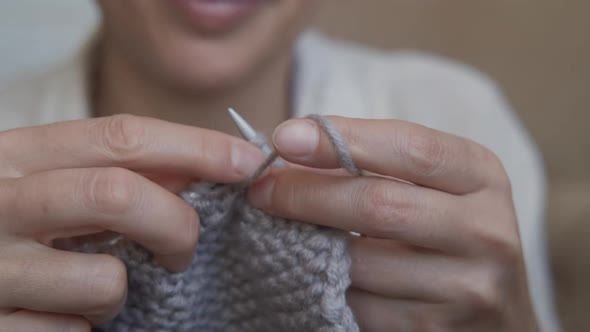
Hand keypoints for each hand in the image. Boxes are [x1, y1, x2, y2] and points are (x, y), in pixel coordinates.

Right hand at [0, 114, 264, 330]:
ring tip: (93, 289)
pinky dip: (84, 329)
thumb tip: (204, 165)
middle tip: (185, 249)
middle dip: (175, 225)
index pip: (120, 135)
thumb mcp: (55, 183)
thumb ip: (118, 171)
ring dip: (119, 292)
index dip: (195, 146)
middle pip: (116, 195)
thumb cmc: (17, 227)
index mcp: (18, 155)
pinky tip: (58, 315)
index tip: (246, 162)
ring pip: (104, 280)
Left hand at [248, 116, 538, 330]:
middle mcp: (484, 232)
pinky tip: (304, 265)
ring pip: (358, 262)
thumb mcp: (433, 184)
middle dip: (306, 194)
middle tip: (261, 187)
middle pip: (379, 205)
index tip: (285, 138)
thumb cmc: (448, 231)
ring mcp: (464, 288)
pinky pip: (357, 305)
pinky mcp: (432, 331)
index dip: (341, 140)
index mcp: (482, 177)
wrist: (494, 312)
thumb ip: (376, 161)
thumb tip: (292, 151)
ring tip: (274, 224)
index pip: (410, 147)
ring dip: (304, 242)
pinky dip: (321, 282)